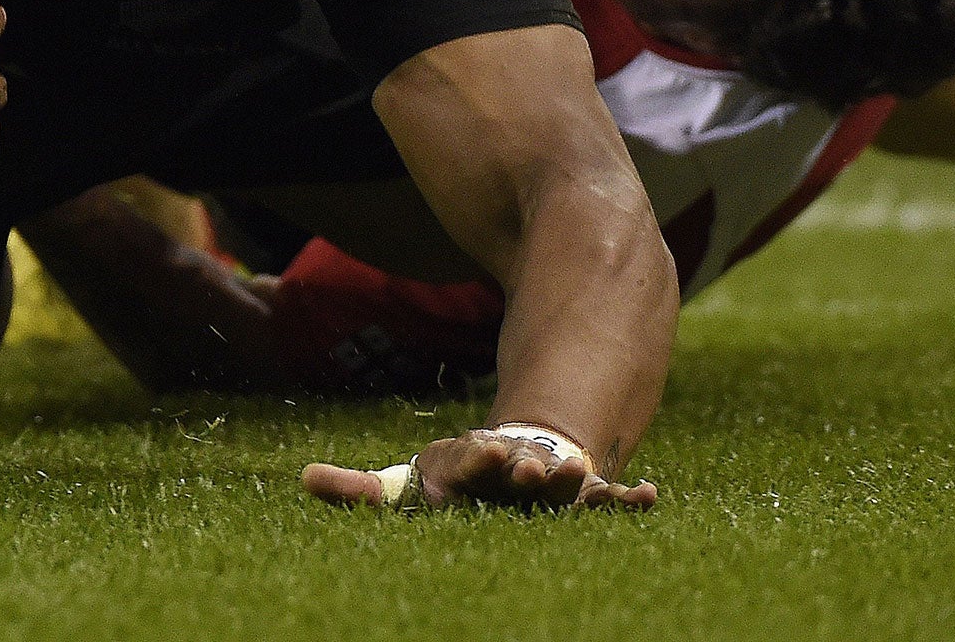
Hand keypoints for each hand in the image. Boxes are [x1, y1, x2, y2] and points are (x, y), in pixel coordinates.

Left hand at [302, 429, 657, 511]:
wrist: (516, 458)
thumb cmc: (458, 482)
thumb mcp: (412, 484)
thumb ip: (362, 490)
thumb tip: (303, 480)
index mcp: (474, 469)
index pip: (472, 462)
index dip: (476, 460)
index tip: (483, 453)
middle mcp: (517, 472)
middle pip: (522, 469)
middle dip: (525, 470)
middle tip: (530, 468)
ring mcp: (554, 482)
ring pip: (569, 483)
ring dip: (577, 484)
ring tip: (588, 479)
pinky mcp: (585, 499)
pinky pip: (613, 499)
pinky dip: (631, 500)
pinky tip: (652, 499)